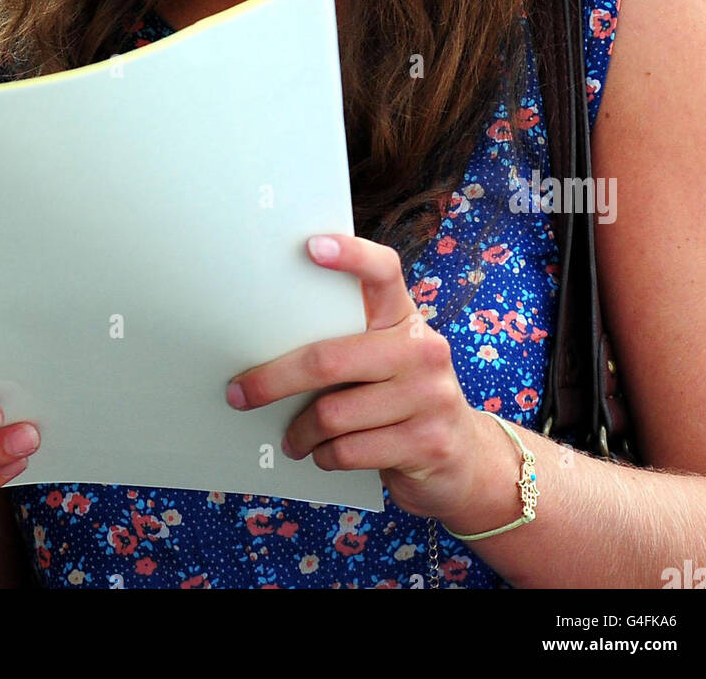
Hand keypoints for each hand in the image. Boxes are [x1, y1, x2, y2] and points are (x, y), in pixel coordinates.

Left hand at [225, 233, 486, 520]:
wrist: (464, 459)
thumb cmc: (404, 399)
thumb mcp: (388, 361)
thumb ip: (350, 344)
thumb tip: (269, 347)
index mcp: (406, 318)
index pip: (383, 271)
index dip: (350, 255)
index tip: (310, 246)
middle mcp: (423, 349)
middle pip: (328, 359)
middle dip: (273, 381)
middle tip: (241, 394)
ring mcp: (430, 396)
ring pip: (332, 414)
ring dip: (301, 432)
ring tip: (294, 438)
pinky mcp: (427, 442)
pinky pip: (349, 450)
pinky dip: (325, 456)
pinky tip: (324, 454)